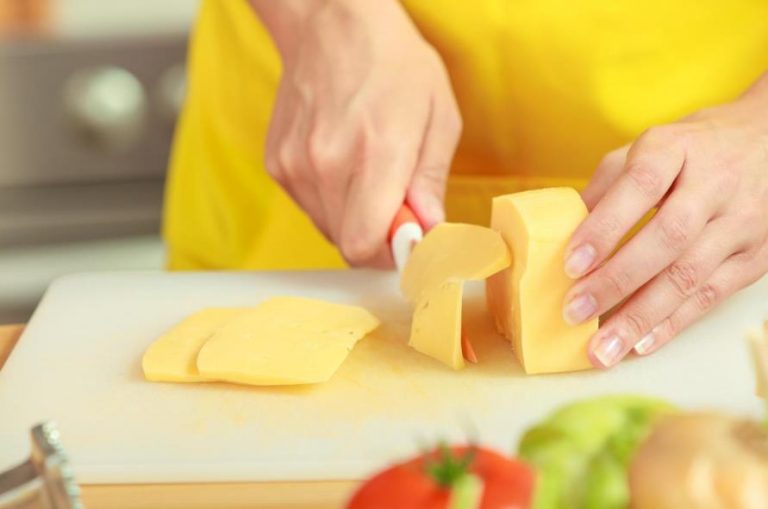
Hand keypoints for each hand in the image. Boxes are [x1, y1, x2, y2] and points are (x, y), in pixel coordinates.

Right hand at [253, 0, 460, 266]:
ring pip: (328, 229)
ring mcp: (295, 165)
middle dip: (378, 238)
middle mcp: (327, 163)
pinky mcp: (277, 164)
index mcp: (376, 152)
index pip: (367, 243)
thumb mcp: (439, 116)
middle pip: (348, 245)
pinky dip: (330, 201)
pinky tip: (342, 165)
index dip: (392, 254)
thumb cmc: (394, 64)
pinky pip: (309, 207)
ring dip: (353, 219)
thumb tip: (429, 230)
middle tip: (397, 208)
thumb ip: (432, 181)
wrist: (331, 25)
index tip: (409, 242)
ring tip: (368, 176)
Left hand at [564, 73, 767, 367]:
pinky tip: (640, 343)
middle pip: (667, 238)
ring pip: (690, 276)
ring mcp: (741, 222)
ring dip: (641, 318)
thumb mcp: (650, 146)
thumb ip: (607, 185)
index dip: (605, 227)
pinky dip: (673, 323)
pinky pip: (713, 295)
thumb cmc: (695, 148)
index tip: (571, 264)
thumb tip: (562, 231)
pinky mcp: (757, 256)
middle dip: (616, 281)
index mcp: (677, 149)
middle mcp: (714, 184)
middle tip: (574, 313)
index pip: (641, 186)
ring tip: (602, 350)